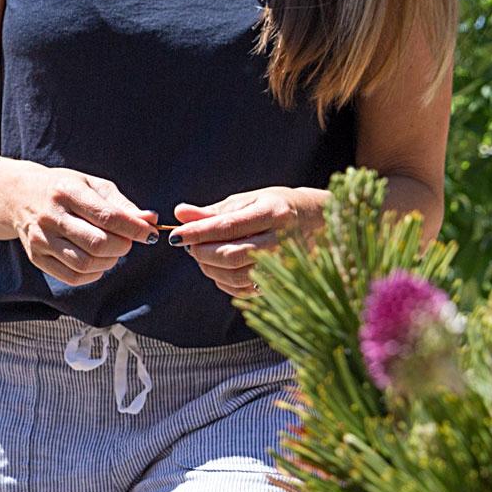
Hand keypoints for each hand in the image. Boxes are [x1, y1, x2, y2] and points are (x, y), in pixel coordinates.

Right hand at [7, 166, 157, 285]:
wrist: (18, 196)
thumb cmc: (63, 189)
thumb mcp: (91, 185)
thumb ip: (121, 204)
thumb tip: (150, 220)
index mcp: (66, 192)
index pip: (107, 216)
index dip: (134, 229)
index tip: (151, 234)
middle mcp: (50, 217)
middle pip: (97, 243)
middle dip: (123, 246)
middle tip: (127, 241)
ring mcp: (40, 239)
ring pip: (85, 263)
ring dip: (109, 261)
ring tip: (112, 251)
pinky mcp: (36, 257)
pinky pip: (72, 277)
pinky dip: (93, 274)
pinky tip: (97, 262)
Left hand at [171, 187, 326, 298]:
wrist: (316, 222)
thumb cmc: (275, 207)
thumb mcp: (247, 201)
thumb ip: (213, 211)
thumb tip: (180, 213)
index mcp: (273, 213)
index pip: (228, 227)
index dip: (197, 233)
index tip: (175, 236)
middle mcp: (281, 240)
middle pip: (231, 255)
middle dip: (202, 252)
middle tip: (188, 245)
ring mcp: (283, 264)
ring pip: (236, 276)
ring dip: (209, 268)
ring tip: (202, 254)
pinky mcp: (280, 282)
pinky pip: (243, 290)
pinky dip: (222, 281)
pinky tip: (217, 268)